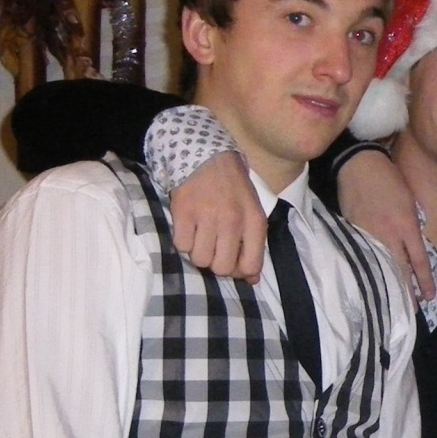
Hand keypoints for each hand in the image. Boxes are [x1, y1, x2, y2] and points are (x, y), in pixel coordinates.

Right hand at [170, 151, 266, 281]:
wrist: (208, 157)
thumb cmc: (233, 188)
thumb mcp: (252, 213)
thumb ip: (254, 245)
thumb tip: (252, 280)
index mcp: (254, 221)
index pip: (251, 266)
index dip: (240, 272)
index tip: (233, 262)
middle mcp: (233, 220)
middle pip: (222, 268)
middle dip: (216, 264)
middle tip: (213, 248)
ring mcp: (207, 216)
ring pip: (200, 260)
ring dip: (198, 252)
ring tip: (201, 236)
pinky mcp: (183, 212)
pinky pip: (181, 246)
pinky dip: (183, 241)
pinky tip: (189, 227)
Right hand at [339, 148, 433, 304]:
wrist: (360, 165)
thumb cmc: (390, 179)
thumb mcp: (410, 203)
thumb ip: (411, 227)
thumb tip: (412, 248)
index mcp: (406, 226)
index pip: (419, 261)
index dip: (425, 281)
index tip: (430, 297)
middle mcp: (389, 234)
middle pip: (399, 270)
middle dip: (405, 292)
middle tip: (411, 312)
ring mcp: (369, 235)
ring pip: (380, 266)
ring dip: (387, 285)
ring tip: (391, 304)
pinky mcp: (352, 232)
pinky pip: (362, 255)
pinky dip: (367, 269)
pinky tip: (369, 281)